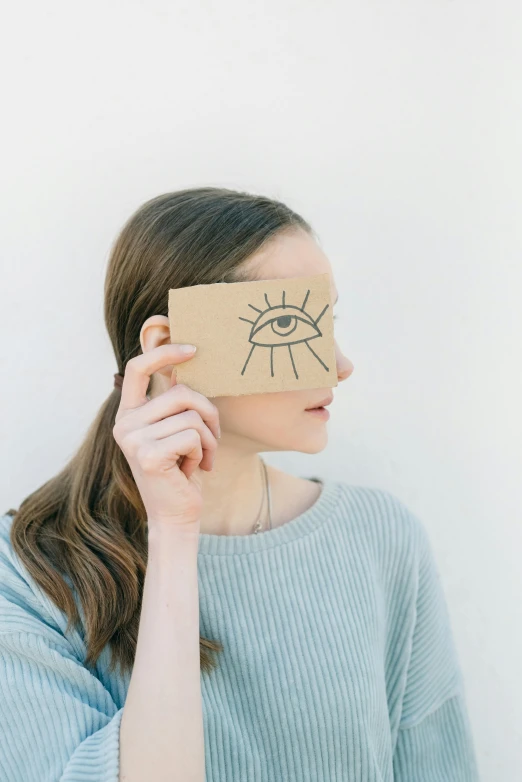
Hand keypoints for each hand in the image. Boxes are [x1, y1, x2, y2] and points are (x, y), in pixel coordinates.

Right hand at [112, 344, 219, 529]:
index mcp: (128, 413)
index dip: (164, 352)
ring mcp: (132, 439)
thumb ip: (175, 402)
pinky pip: (193, 436)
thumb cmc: (180, 470)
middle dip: (208, 413)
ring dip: (209, 439)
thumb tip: (186, 361)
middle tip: (213, 436)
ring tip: (201, 458)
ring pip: (192, 416)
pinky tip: (195, 469)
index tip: (193, 349)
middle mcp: (124, 423)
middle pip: (181, 393)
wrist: (175, 515)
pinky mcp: (147, 456)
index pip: (137, 368)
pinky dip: (203, 453)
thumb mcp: (175, 430)